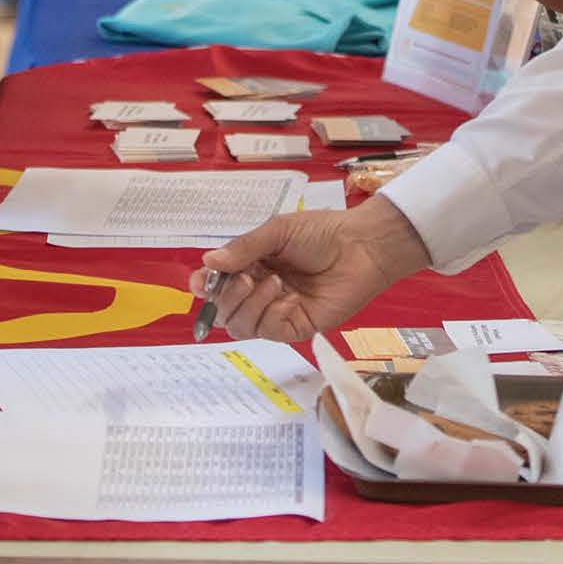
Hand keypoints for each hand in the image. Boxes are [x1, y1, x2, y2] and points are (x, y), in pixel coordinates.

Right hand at [194, 196, 433, 341]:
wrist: (361, 246)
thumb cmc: (322, 232)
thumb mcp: (278, 231)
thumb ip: (243, 248)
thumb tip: (208, 262)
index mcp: (252, 266)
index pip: (218, 284)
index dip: (205, 287)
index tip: (201, 283)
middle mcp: (260, 291)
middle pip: (224, 311)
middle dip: (227, 297)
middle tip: (247, 279)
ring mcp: (277, 311)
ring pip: (241, 326)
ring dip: (250, 306)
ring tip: (274, 283)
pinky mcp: (297, 326)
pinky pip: (270, 331)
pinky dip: (273, 314)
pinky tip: (290, 298)